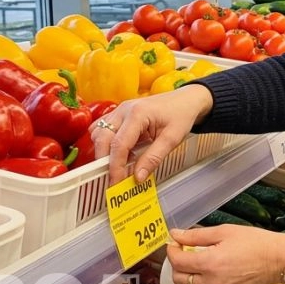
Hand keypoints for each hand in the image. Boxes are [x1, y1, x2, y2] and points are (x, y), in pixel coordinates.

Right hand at [93, 84, 214, 183]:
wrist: (186, 100)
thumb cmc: (181, 115)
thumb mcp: (172, 139)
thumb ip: (154, 158)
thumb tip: (138, 177)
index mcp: (138, 114)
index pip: (119, 145)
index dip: (115, 167)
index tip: (116, 183)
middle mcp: (124, 110)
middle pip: (103, 139)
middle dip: (104, 162)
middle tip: (114, 179)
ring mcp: (119, 110)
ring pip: (99, 133)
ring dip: (104, 152)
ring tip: (119, 166)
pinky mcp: (119, 114)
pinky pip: (102, 128)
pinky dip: (104, 143)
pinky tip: (118, 152)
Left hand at [166, 226, 284, 283]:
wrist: (277, 259)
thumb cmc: (254, 242)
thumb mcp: (224, 231)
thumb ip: (196, 235)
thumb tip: (175, 235)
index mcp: (209, 263)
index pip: (177, 261)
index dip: (172, 251)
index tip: (175, 243)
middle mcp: (211, 282)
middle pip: (180, 279)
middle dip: (177, 265)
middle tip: (184, 254)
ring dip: (187, 279)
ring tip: (195, 266)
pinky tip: (204, 281)